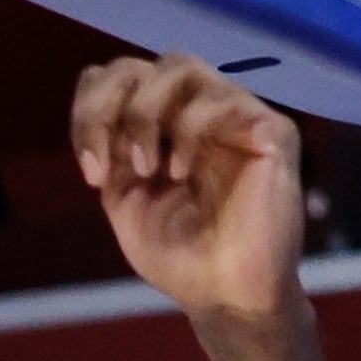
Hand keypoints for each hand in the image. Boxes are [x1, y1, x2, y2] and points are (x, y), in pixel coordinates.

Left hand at [71, 55, 305, 324]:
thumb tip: (99, 113)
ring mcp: (235, 114)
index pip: (115, 79)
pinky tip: (180, 174)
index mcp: (161, 127)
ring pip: (177, 65)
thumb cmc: (181, 255)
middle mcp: (196, 111)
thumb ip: (111, 152)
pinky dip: (187, 133)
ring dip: (144, 115)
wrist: (226, 296)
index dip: (89, 111)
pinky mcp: (270, 128)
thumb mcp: (126, 200)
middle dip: (105, 109)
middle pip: (137, 65)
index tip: (90, 174)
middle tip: (103, 167)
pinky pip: (219, 100)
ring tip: (146, 169)